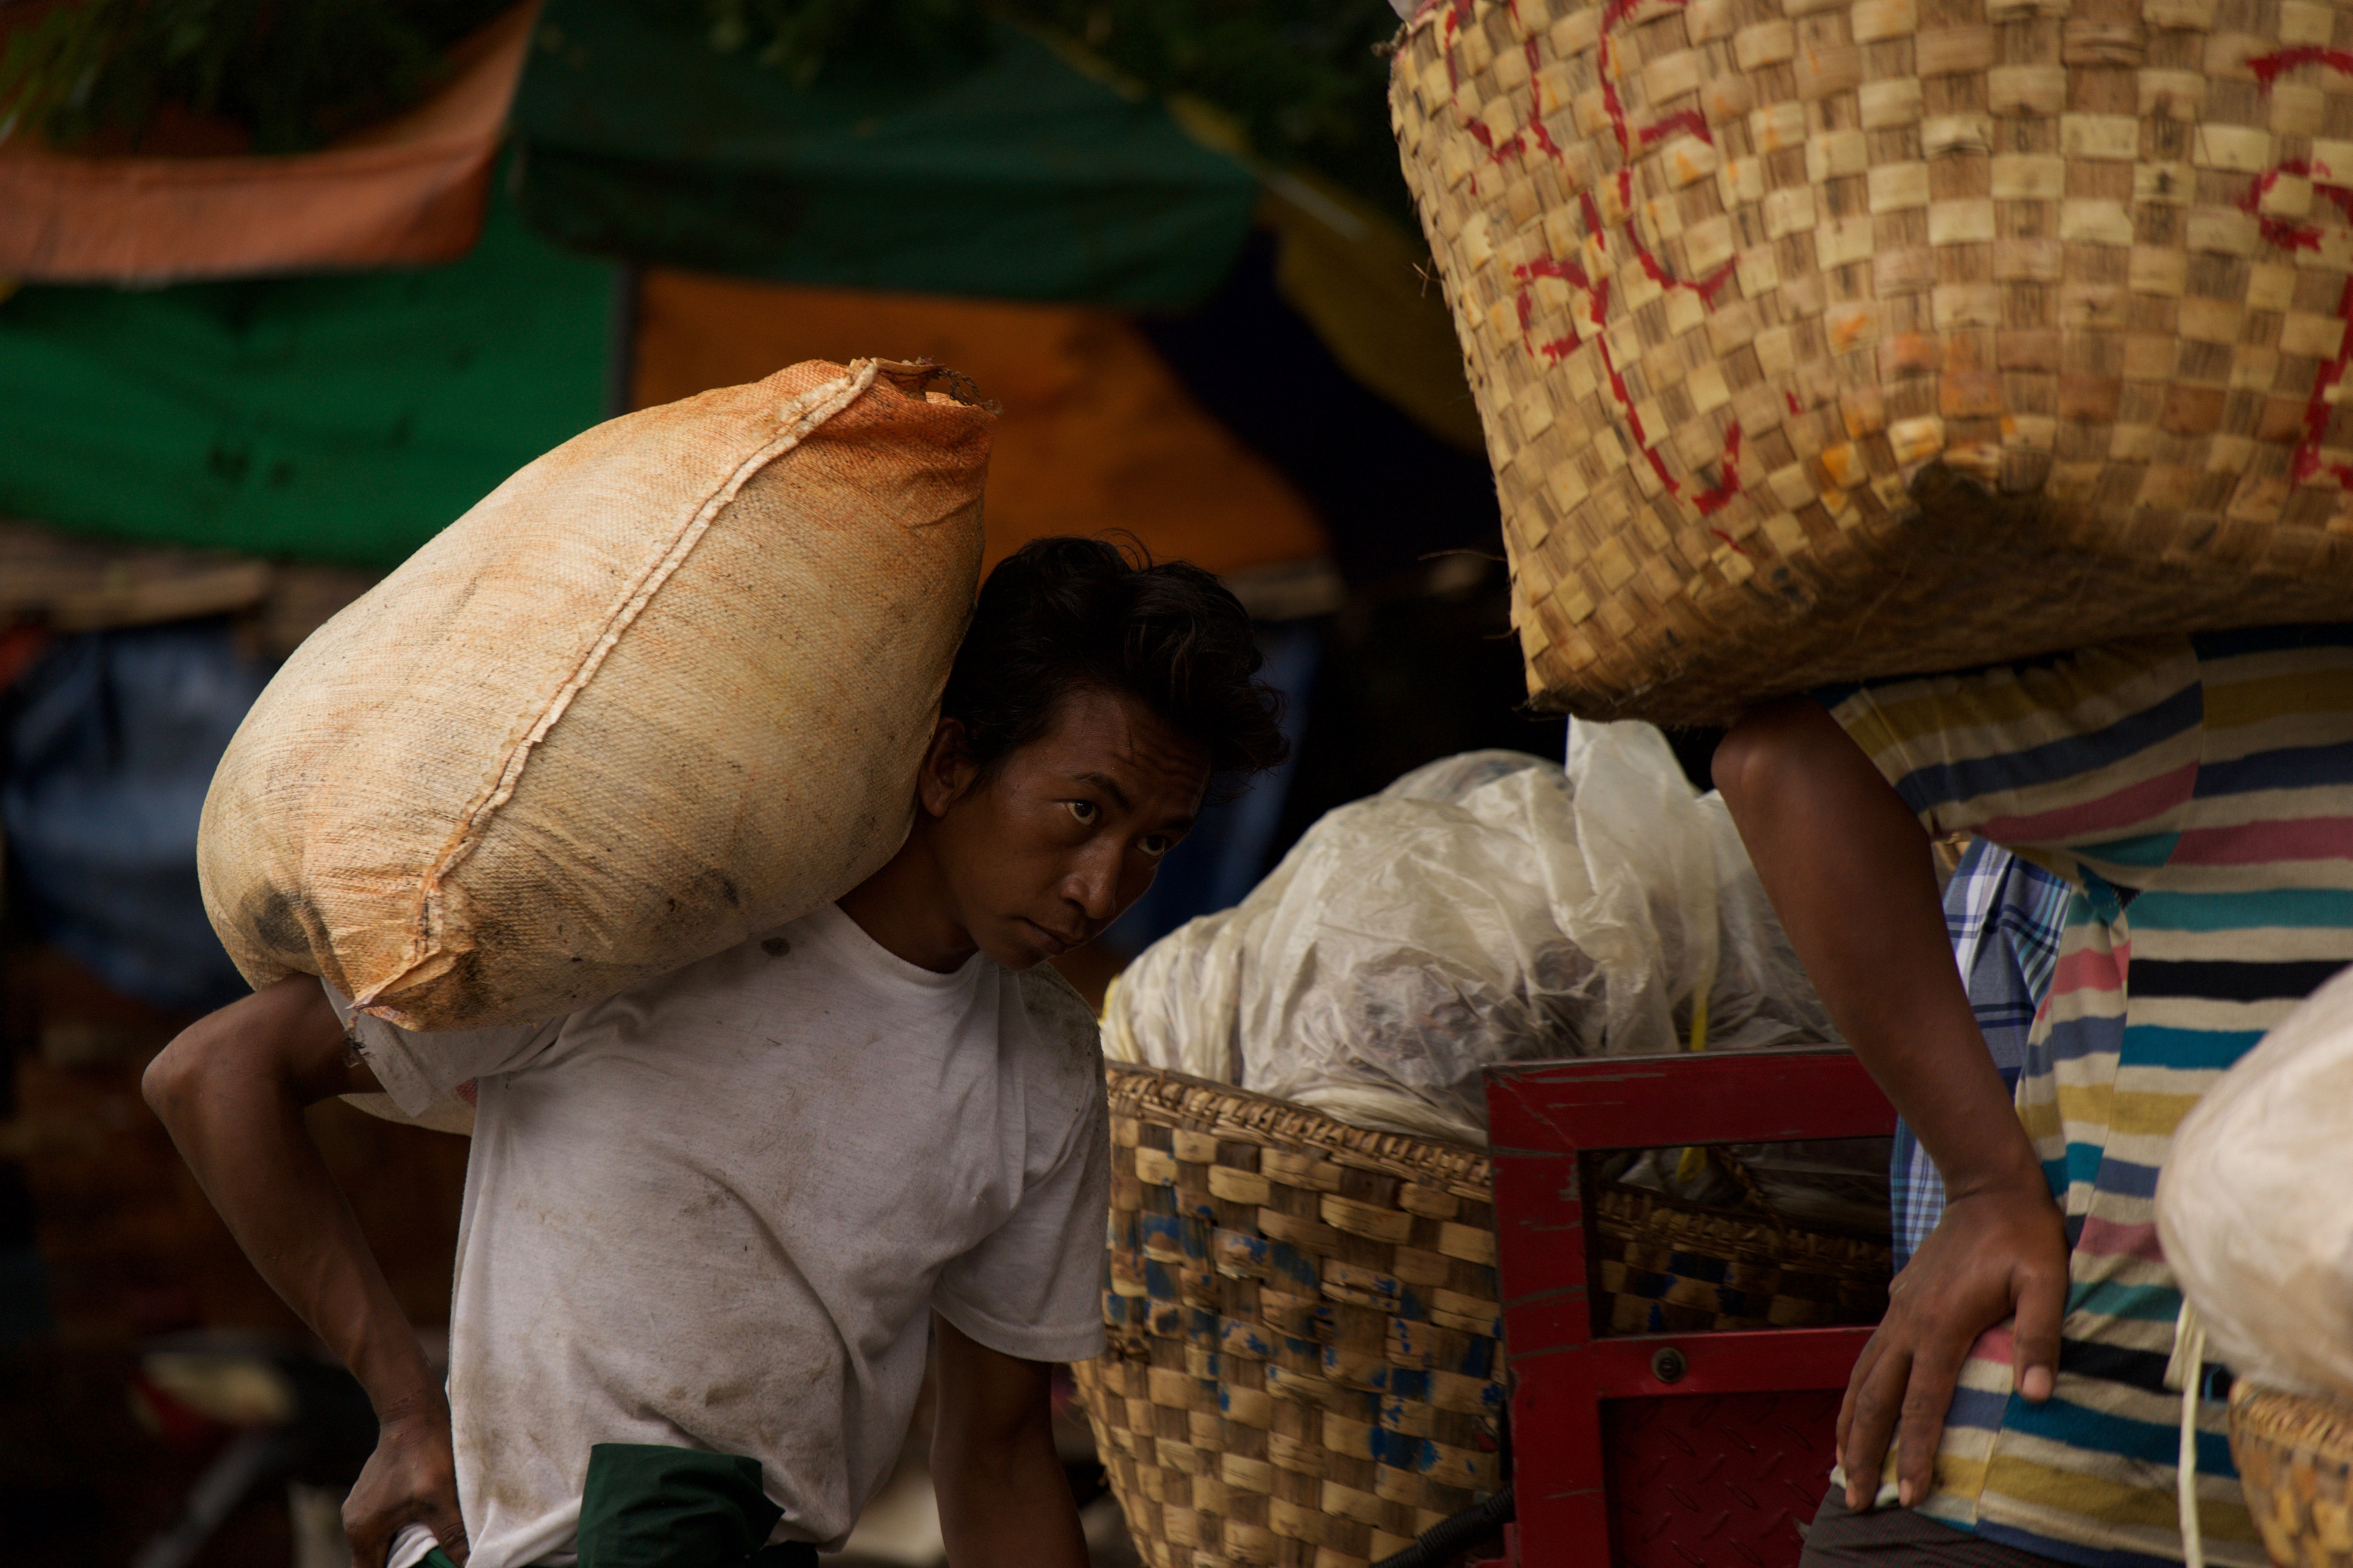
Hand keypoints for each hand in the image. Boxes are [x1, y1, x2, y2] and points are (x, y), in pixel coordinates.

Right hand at [343, 1403, 467, 1567]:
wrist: (413, 1411)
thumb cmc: (425, 1454)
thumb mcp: (442, 1499)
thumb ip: (453, 1536)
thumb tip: (470, 1564)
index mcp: (363, 1531)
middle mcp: (355, 1521)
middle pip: (376, 1560)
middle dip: (404, 1566)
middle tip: (431, 1563)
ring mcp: (362, 1506)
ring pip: (382, 1541)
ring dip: (404, 1548)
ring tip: (432, 1549)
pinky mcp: (374, 1494)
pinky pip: (386, 1523)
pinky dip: (404, 1530)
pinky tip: (427, 1526)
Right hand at [1839, 1180, 2069, 1511]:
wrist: (1987, 1186)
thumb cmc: (2024, 1234)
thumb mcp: (2046, 1281)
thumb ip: (2039, 1335)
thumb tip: (2038, 1395)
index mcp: (1941, 1325)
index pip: (1923, 1404)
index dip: (1915, 1453)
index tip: (1911, 1495)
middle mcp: (1908, 1323)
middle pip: (1873, 1399)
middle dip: (1862, 1453)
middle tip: (1858, 1500)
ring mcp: (1897, 1311)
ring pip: (1861, 1378)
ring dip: (1848, 1426)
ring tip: (1842, 1467)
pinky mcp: (1898, 1301)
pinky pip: (1868, 1357)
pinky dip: (1855, 1392)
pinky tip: (1856, 1410)